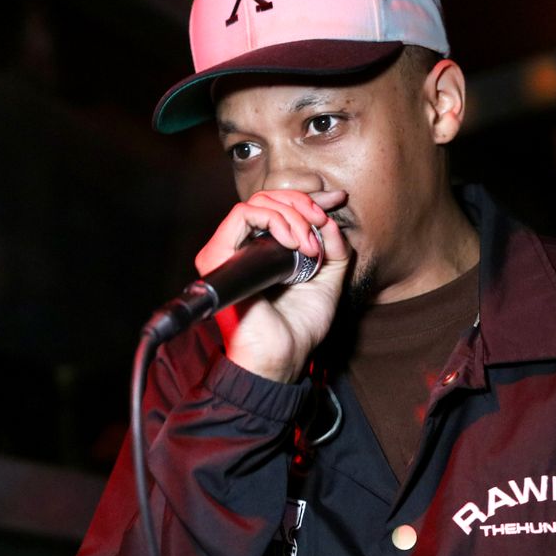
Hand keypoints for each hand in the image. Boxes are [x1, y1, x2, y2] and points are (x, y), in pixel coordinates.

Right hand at [194, 189, 349, 383]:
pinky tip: (293, 242)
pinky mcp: (219, 255)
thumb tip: (330, 220)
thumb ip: (334, 249)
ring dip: (292, 215)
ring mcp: (229, 251)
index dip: (309, 198)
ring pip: (257, 203)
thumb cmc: (298, 327)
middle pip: (268, 199)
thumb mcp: (328, 280)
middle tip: (321, 222)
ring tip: (309, 245)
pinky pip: (242, 214)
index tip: (336, 200)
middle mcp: (243, 248)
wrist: (282, 356)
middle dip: (302, 203)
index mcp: (264, 252)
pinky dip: (274, 220)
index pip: (279, 208)